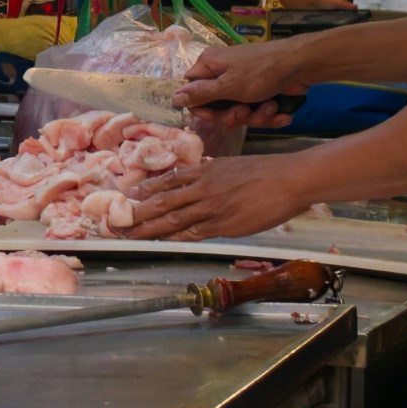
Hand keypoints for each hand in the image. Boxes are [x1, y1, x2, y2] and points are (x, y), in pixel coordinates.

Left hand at [125, 152, 316, 242]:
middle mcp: (203, 188)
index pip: (168, 181)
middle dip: (138, 213)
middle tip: (117, 221)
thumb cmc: (265, 171)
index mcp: (205, 170)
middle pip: (163, 202)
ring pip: (174, 219)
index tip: (128, 196)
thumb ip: (212, 173)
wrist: (288, 180)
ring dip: (150, 229)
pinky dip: (177, 237)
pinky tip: (164, 242)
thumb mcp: (231, 165)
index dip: (146, 190)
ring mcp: (212, 207)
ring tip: (131, 235)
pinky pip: (195, 233)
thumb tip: (199, 176)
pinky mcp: (225, 225)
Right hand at [175, 29, 306, 110]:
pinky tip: (281, 113)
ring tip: (270, 106)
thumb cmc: (261, 72)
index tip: (214, 116)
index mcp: (209, 66)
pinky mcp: (260, 93)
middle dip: (234, 114)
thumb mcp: (228, 86)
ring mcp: (242, 84)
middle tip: (245, 111)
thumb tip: (173, 98)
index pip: (191, 91)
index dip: (201, 108)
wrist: (301, 66)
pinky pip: (256, 112)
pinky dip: (269, 114)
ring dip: (256, 115)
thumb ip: (200, 94)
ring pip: (239, 112)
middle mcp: (223, 74)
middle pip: (217, 106)